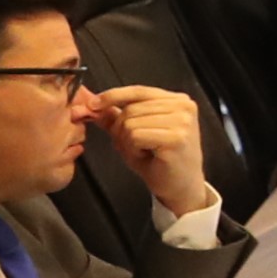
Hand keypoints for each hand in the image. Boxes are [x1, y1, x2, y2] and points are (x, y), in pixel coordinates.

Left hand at [81, 82, 213, 217]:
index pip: (139, 90)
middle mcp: (183, 106)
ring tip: (143, 151)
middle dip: (120, 129)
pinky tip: (147, 156)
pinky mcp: (176, 138)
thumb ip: (117, 117)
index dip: (113, 96)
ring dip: (127, 141)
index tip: (93, 104)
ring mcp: (182, 121)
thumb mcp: (136, 134)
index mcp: (177, 100)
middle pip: (130, 108)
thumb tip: (93, 104)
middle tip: (133, 146)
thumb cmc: (160, 160)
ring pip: (130, 122)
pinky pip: (135, 136)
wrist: (181, 187)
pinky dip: (133, 149)